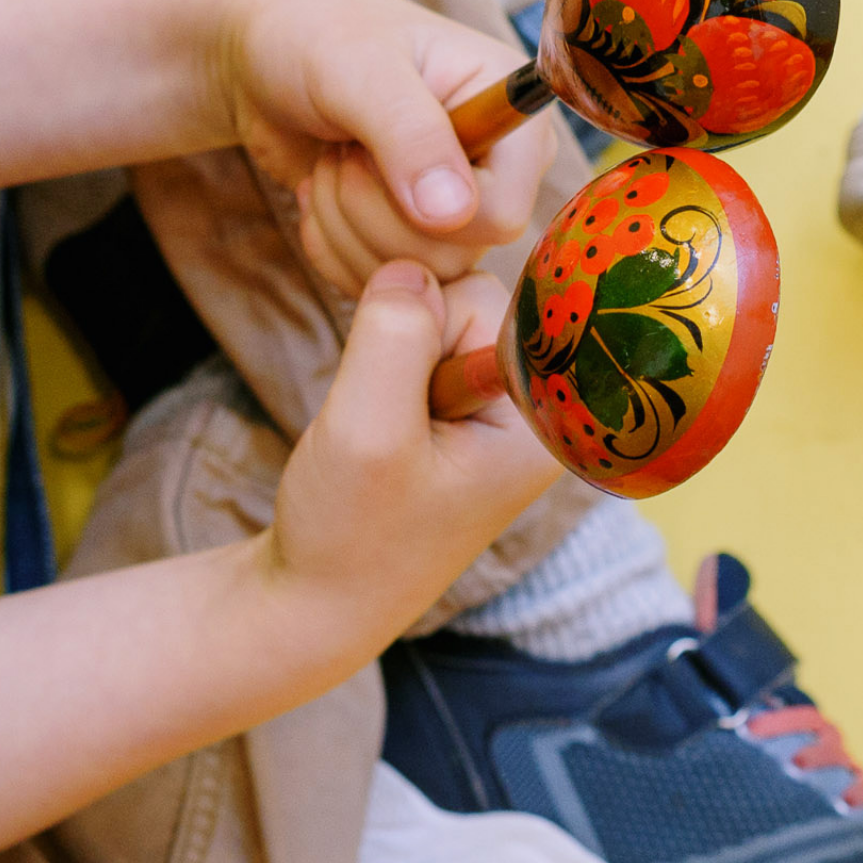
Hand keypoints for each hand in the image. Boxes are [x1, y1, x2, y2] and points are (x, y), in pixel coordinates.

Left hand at [204, 0, 557, 295]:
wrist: (267, 55)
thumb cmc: (315, 37)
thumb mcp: (358, 71)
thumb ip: (410, 135)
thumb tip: (453, 214)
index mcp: (514, 114)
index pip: (502, 214)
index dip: (429, 207)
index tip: (372, 149)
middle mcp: (499, 167)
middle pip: (455, 254)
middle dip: (372, 212)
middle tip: (343, 151)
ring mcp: (459, 207)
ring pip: (416, 275)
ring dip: (346, 226)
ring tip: (332, 163)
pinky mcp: (416, 236)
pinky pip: (384, 284)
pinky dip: (332, 248)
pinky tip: (322, 194)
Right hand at [264, 260, 557, 658]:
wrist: (317, 598)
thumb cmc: (351, 531)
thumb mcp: (369, 430)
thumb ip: (395, 335)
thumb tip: (410, 264)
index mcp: (546, 413)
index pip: (492, 300)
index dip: (428, 329)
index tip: (409, 397)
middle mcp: (536, 401)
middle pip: (470, 298)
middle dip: (409, 342)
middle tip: (388, 423)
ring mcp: (497, 401)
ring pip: (436, 315)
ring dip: (391, 358)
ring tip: (382, 431)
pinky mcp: (458, 401)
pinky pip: (417, 341)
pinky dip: (383, 370)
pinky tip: (377, 425)